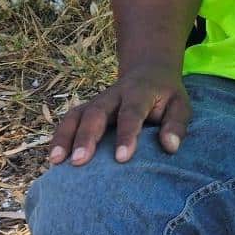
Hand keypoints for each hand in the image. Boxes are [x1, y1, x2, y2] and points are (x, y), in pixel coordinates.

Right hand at [48, 70, 191, 166]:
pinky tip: (53, 159)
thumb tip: (171, 147)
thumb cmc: (166, 96)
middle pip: (96, 113)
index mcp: (139, 93)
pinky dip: (59, 137)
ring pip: (76, 115)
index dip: (126, 135)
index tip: (122, 158)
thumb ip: (176, 125)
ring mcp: (97, 101)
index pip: (131, 113)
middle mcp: (113, 95)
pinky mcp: (86, 109)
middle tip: (80, 161)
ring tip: (56, 161)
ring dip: (65, 137)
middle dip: (87, 137)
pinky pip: (69, 121)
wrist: (148, 72)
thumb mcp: (180, 105)